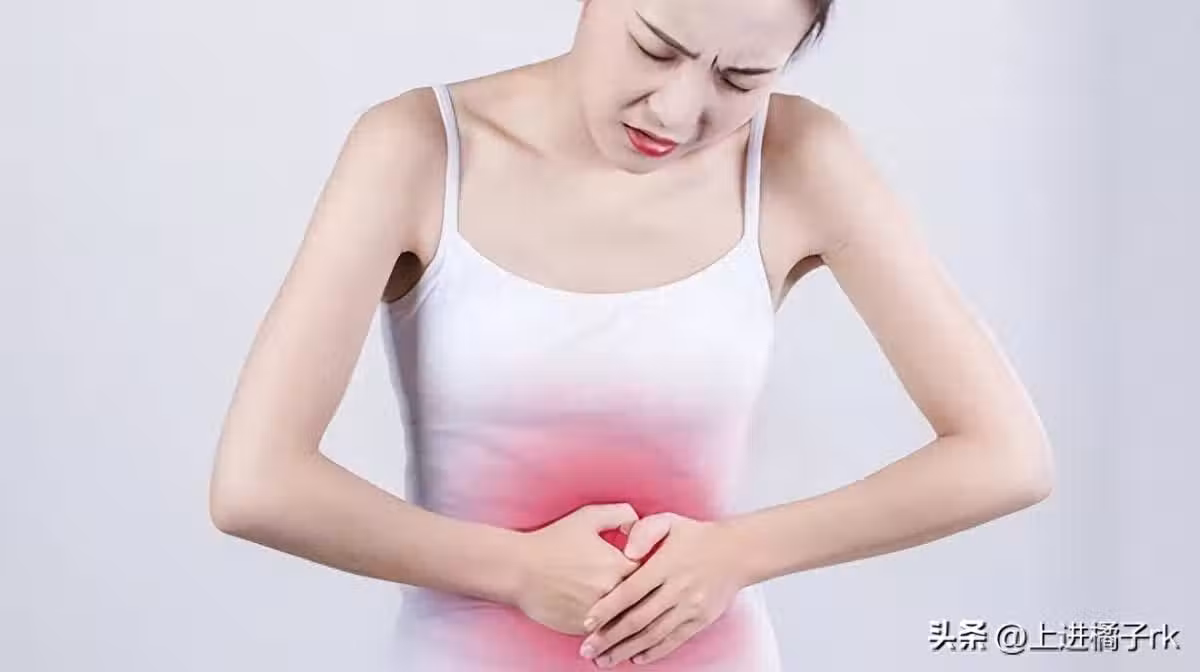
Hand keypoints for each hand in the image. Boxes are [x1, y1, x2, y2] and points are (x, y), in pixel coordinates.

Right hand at [511, 503, 641, 635]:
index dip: (649, 570)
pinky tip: (610, 619)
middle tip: (641, 589)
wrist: (518, 569)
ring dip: (628, 613)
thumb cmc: (553, 541)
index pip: (651, 572)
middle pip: (641, 598)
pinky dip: (610, 625)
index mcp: (618, 565)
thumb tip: (639, 524)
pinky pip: (607, 631)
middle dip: (642, 593)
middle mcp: (611, 592)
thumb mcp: (588, 517)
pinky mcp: (583, 629)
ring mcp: (598, 614)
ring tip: (629, 607)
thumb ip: (621, 514)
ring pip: (626, 618)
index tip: (643, 567)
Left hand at [577, 512, 748, 667]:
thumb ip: (643, 530)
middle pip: (638, 619)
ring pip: (653, 635)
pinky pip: (674, 640)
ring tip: (606, 659)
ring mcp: (690, 607)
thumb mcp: (669, 522)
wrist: (737, 552)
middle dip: (610, 637)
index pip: (630, 591)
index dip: (607, 608)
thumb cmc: (696, 536)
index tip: (587, 622)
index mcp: (665, 565)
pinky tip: (636, 658)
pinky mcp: (700, 620)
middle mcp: (677, 589)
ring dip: (627, 649)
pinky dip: (654, 652)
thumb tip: (626, 550)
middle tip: (587, 649)